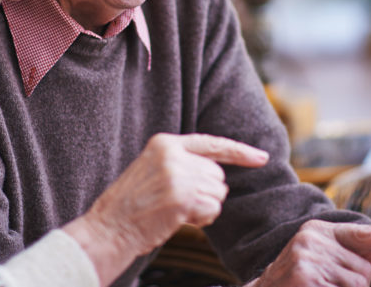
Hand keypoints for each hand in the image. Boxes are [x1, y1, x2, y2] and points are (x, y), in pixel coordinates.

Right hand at [63, 133, 267, 284]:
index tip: (262, 158)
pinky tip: (179, 220)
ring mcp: (178, 174)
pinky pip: (212, 210)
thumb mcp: (153, 170)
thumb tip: (216, 176)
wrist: (109, 227)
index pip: (211, 143)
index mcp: (165, 143)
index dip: (239, 152)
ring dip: (204, 209)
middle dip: (207, 194)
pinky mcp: (182, 197)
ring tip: (175, 212)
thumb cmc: (131, 206)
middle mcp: (173, 154)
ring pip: (218, 194)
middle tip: (178, 204)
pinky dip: (202, 220)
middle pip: (217, 175)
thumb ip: (182, 164)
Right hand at [245, 220, 370, 286]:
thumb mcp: (325, 258)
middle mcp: (313, 238)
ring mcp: (307, 258)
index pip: (367, 234)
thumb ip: (357, 252)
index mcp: (320, 230)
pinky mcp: (305, 277)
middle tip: (329, 284)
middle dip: (355, 283)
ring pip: (357, 284)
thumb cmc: (299, 279)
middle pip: (364, 268)